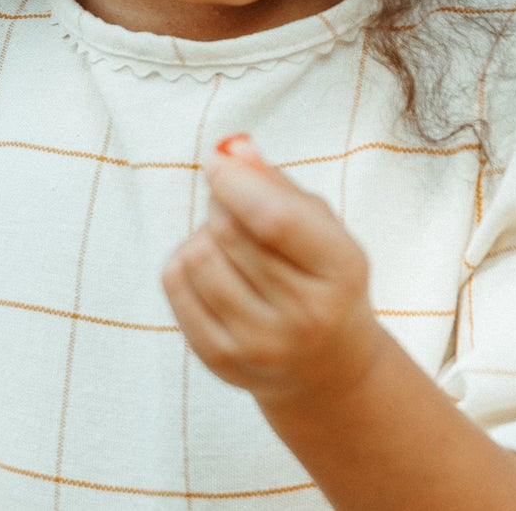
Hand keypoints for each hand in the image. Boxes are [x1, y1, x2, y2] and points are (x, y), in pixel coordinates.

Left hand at [161, 135, 384, 410]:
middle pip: (229, 233)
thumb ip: (277, 182)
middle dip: (222, 202)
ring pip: (197, 256)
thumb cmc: (321, 276)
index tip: (217, 161)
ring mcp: (260, 345)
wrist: (328, 366)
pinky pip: (175, 283)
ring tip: (227, 243)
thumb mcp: (321, 225)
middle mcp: (304, 316)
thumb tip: (232, 149)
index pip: (275, 220)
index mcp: (341, 271)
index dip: (237, 182)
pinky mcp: (220, 359)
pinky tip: (211, 269)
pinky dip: (184, 261)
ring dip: (203, 234)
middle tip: (234, 204)